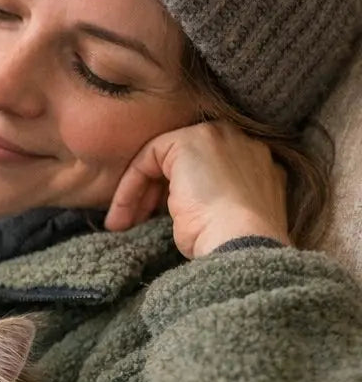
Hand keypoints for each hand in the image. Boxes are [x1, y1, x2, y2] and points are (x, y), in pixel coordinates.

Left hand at [105, 121, 291, 258]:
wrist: (243, 243)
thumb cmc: (236, 244)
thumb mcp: (229, 219)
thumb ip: (216, 202)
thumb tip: (188, 208)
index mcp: (259, 165)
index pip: (207, 173)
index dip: (175, 197)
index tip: (155, 223)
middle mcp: (243, 143)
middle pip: (184, 164)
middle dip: (153, 194)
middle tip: (134, 223)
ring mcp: (219, 137)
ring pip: (163, 161)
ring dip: (136, 192)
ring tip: (122, 225)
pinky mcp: (190, 140)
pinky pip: (149, 156)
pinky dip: (130, 185)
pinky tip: (123, 213)